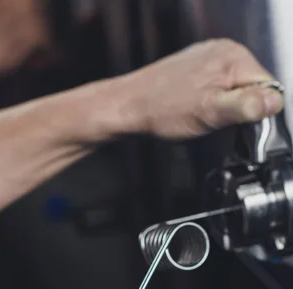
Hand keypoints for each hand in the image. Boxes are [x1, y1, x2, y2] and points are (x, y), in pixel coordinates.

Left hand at [128, 39, 283, 138]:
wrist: (128, 107)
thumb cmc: (161, 109)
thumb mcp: (209, 112)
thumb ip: (244, 106)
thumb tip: (272, 102)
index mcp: (233, 58)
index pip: (268, 88)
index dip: (256, 113)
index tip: (235, 124)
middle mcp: (224, 52)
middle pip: (253, 89)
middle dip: (240, 111)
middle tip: (214, 122)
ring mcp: (210, 59)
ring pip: (236, 91)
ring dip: (225, 109)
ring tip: (201, 115)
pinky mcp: (198, 69)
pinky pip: (219, 89)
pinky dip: (213, 104)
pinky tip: (195, 110)